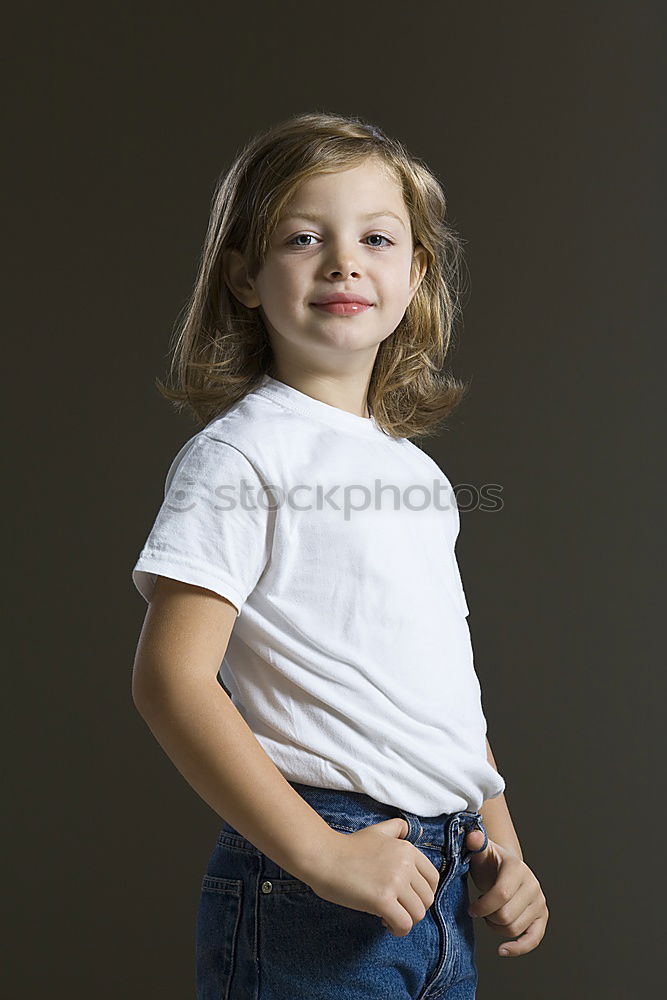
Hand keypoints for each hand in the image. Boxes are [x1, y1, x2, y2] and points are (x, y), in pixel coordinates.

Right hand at [305, 817, 441, 937]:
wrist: (324, 857)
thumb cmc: (348, 847)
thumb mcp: (378, 831)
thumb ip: (397, 828)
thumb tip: (413, 831)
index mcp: (407, 849)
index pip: (433, 879)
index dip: (424, 893)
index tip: (409, 897)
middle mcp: (405, 864)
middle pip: (427, 899)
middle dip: (414, 908)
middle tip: (396, 909)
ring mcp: (395, 882)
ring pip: (418, 914)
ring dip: (406, 920)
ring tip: (389, 917)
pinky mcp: (383, 900)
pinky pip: (404, 924)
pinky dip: (398, 930)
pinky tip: (385, 924)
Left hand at [464, 829, 548, 957]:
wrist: (502, 868)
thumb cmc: (487, 862)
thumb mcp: (479, 851)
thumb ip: (475, 843)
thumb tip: (472, 836)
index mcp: (517, 867)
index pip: (501, 894)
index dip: (482, 906)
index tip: (471, 909)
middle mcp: (532, 884)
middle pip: (506, 916)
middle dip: (488, 917)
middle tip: (480, 910)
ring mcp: (539, 901)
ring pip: (514, 929)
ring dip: (496, 928)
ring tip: (490, 914)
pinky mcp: (542, 917)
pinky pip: (533, 939)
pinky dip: (518, 948)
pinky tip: (502, 950)